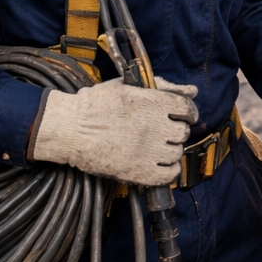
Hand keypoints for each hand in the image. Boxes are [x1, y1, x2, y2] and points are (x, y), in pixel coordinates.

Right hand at [31, 78, 198, 185]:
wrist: (70, 128)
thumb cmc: (95, 104)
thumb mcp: (129, 86)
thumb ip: (163, 86)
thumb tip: (192, 91)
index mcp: (154, 103)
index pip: (187, 108)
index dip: (188, 113)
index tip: (183, 116)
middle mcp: (155, 126)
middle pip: (182, 132)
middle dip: (174, 131)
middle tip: (161, 132)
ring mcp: (148, 150)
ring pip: (176, 153)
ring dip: (169, 150)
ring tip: (155, 147)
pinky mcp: (138, 171)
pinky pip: (168, 175)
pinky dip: (168, 171)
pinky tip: (158, 165)